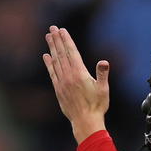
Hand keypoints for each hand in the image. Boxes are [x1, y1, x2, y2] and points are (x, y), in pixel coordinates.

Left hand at [42, 25, 109, 142]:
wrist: (85, 122)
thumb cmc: (97, 106)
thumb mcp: (103, 89)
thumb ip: (102, 74)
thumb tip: (104, 62)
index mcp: (80, 73)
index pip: (72, 52)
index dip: (66, 40)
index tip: (62, 30)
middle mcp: (69, 76)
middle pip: (61, 54)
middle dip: (57, 40)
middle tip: (52, 28)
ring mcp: (62, 82)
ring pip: (55, 61)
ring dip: (52, 48)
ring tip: (48, 37)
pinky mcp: (58, 89)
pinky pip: (52, 73)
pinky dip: (49, 64)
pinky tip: (46, 56)